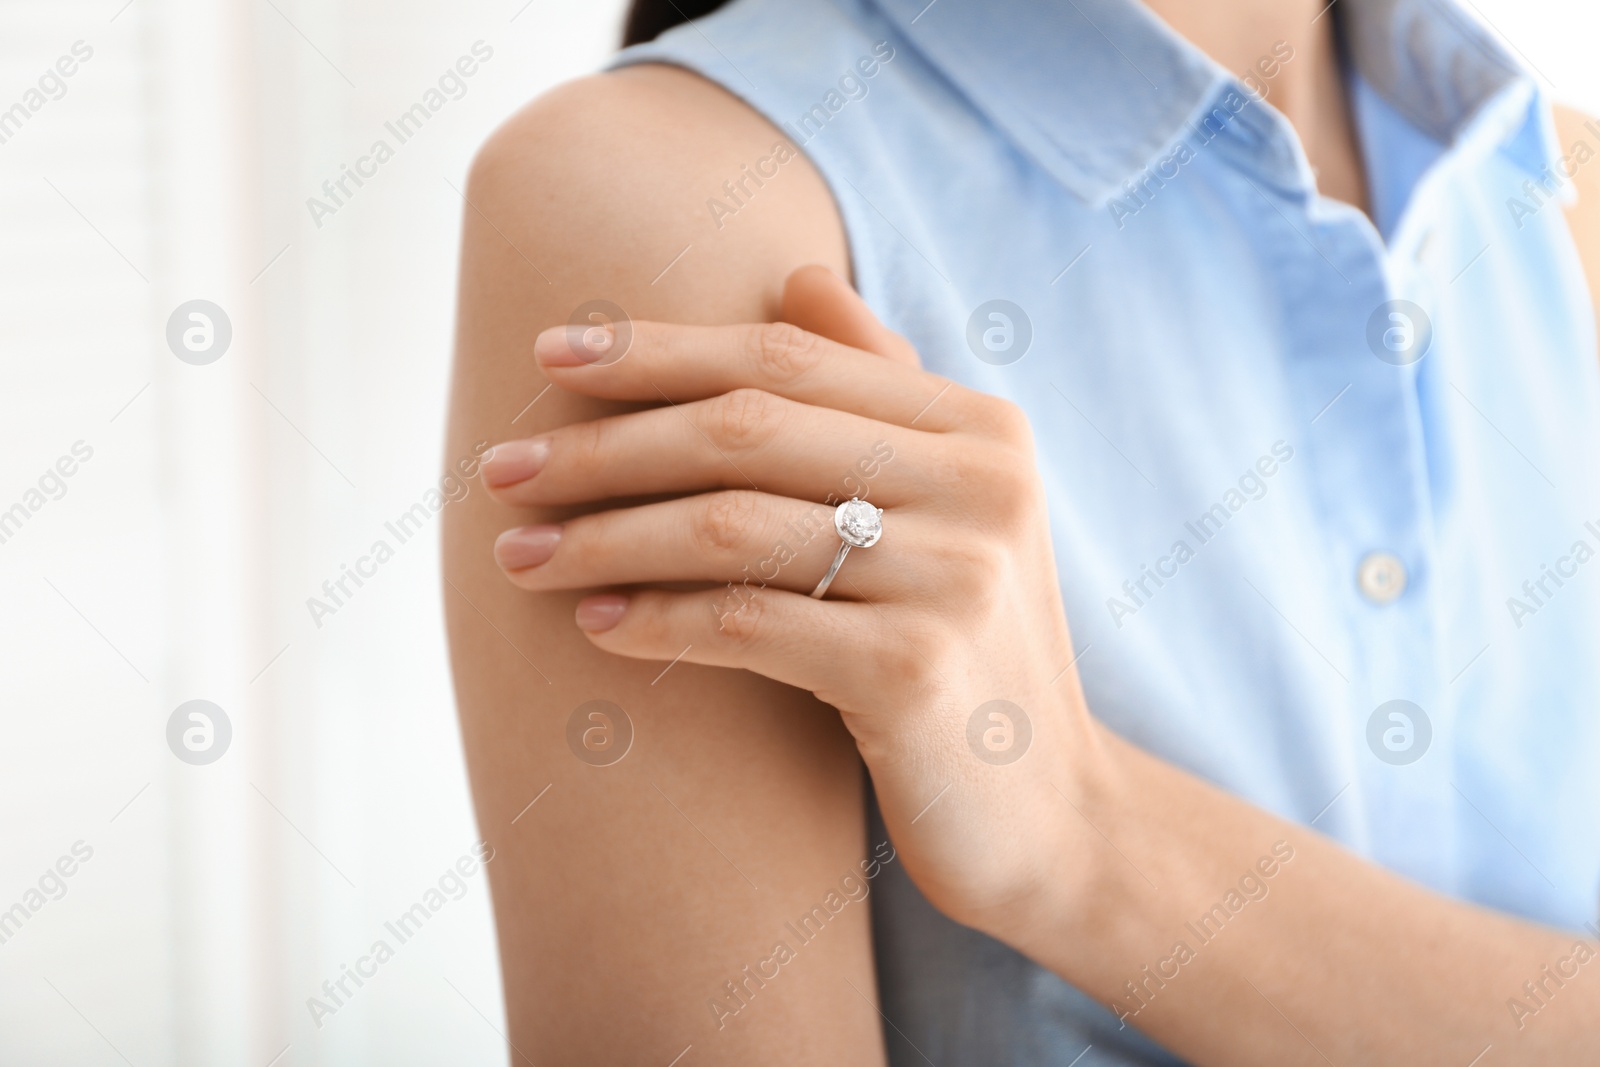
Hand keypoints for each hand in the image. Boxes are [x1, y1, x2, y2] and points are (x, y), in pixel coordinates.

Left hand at [480, 267, 1102, 934]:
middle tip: (501, 473)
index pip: (789, 357)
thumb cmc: (970, 650)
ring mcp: (954, 579)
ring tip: (521, 557)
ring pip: (732, 525)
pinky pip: (748, 623)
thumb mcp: (950, 509)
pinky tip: (595, 624)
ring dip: (604, 537)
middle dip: (605, 446)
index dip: (659, 348)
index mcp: (979, 428)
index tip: (549, 355)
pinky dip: (657, 619)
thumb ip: (881, 394)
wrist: (1051, 814)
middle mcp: (979, 486)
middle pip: (747, 429)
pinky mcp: (916, 675)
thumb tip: (798, 275)